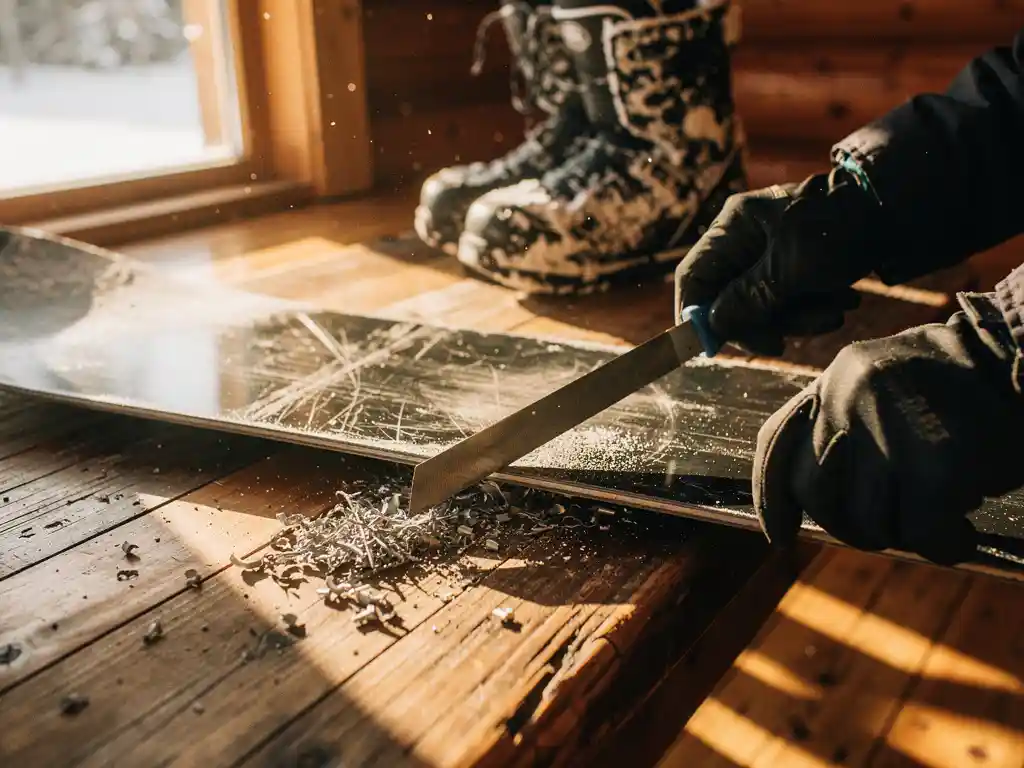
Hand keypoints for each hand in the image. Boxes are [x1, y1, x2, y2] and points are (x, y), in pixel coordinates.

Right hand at [675, 169, 881, 355]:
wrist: (903, 210)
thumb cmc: (841, 230)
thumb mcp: (791, 270)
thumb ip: (747, 300)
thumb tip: (712, 326)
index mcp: (735, 226)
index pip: (694, 276)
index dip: (696, 314)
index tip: (710, 346)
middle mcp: (747, 237)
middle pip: (729, 296)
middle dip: (761, 321)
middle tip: (785, 341)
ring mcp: (773, 250)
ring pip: (764, 302)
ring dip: (796, 317)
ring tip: (834, 313)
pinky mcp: (799, 263)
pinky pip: (790, 297)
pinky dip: (813, 306)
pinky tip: (841, 301)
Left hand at [753, 313, 1023, 564]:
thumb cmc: (971, 387)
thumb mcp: (893, 387)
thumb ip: (853, 431)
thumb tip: (824, 507)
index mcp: (837, 377)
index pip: (777, 440)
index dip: (771, 495)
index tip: (779, 535)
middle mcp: (849, 397)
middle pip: (815, 492)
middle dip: (850, 522)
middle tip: (898, 522)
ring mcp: (888, 429)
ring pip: (868, 519)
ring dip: (907, 531)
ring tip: (946, 513)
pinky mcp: (933, 464)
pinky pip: (921, 533)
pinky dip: (944, 544)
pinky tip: (963, 533)